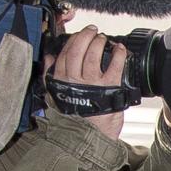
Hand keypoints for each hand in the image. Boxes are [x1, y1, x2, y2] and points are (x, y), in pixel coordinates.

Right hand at [44, 25, 128, 139]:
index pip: (64, 54)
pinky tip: (120, 50)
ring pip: (92, 54)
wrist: (87, 140)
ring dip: (98, 43)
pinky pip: (113, 66)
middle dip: (84, 36)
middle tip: (92, 30)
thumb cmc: (74, 121)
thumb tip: (49, 58)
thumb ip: (51, 77)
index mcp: (60, 81)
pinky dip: (118, 55)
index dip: (72, 41)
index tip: (79, 35)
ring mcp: (90, 83)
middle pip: (77, 50)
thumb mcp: (55, 97)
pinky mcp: (107, 88)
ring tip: (103, 38)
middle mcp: (73, 80)